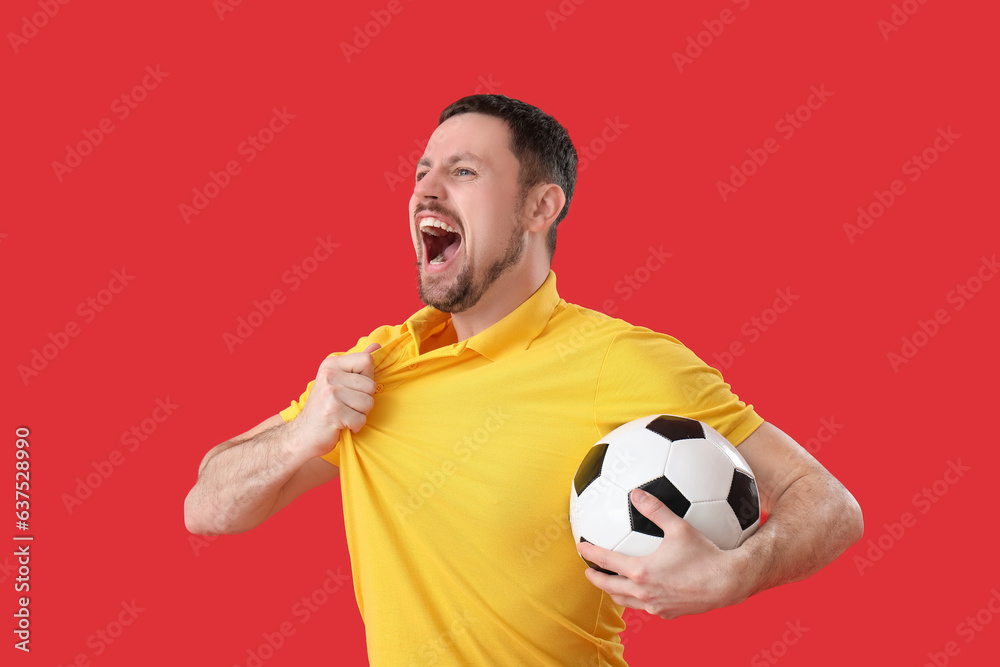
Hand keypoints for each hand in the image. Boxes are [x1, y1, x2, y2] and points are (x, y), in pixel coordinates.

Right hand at [289, 343, 380, 457]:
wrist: (303, 435)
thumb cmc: (325, 408)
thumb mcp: (338, 381)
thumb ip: (358, 364)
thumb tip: (377, 345)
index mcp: (331, 363)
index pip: (367, 361)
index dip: (366, 378)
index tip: (352, 389)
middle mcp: (329, 374)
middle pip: (371, 385)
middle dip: (364, 401)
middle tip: (345, 406)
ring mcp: (330, 392)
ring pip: (368, 403)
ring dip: (359, 414)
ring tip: (343, 415)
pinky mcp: (333, 411)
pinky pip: (361, 419)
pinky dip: (354, 426)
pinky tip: (340, 425)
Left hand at [577, 488, 748, 619]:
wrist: (728, 583)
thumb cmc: (705, 554)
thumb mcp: (679, 526)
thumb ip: (655, 509)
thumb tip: (636, 493)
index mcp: (641, 571)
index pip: (607, 562)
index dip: (591, 554)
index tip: (581, 548)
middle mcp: (644, 592)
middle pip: (610, 588)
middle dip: (596, 579)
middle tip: (588, 572)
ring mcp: (656, 606)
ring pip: (626, 601)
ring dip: (614, 592)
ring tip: (610, 583)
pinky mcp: (668, 614)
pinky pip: (646, 607)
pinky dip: (637, 599)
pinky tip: (642, 591)